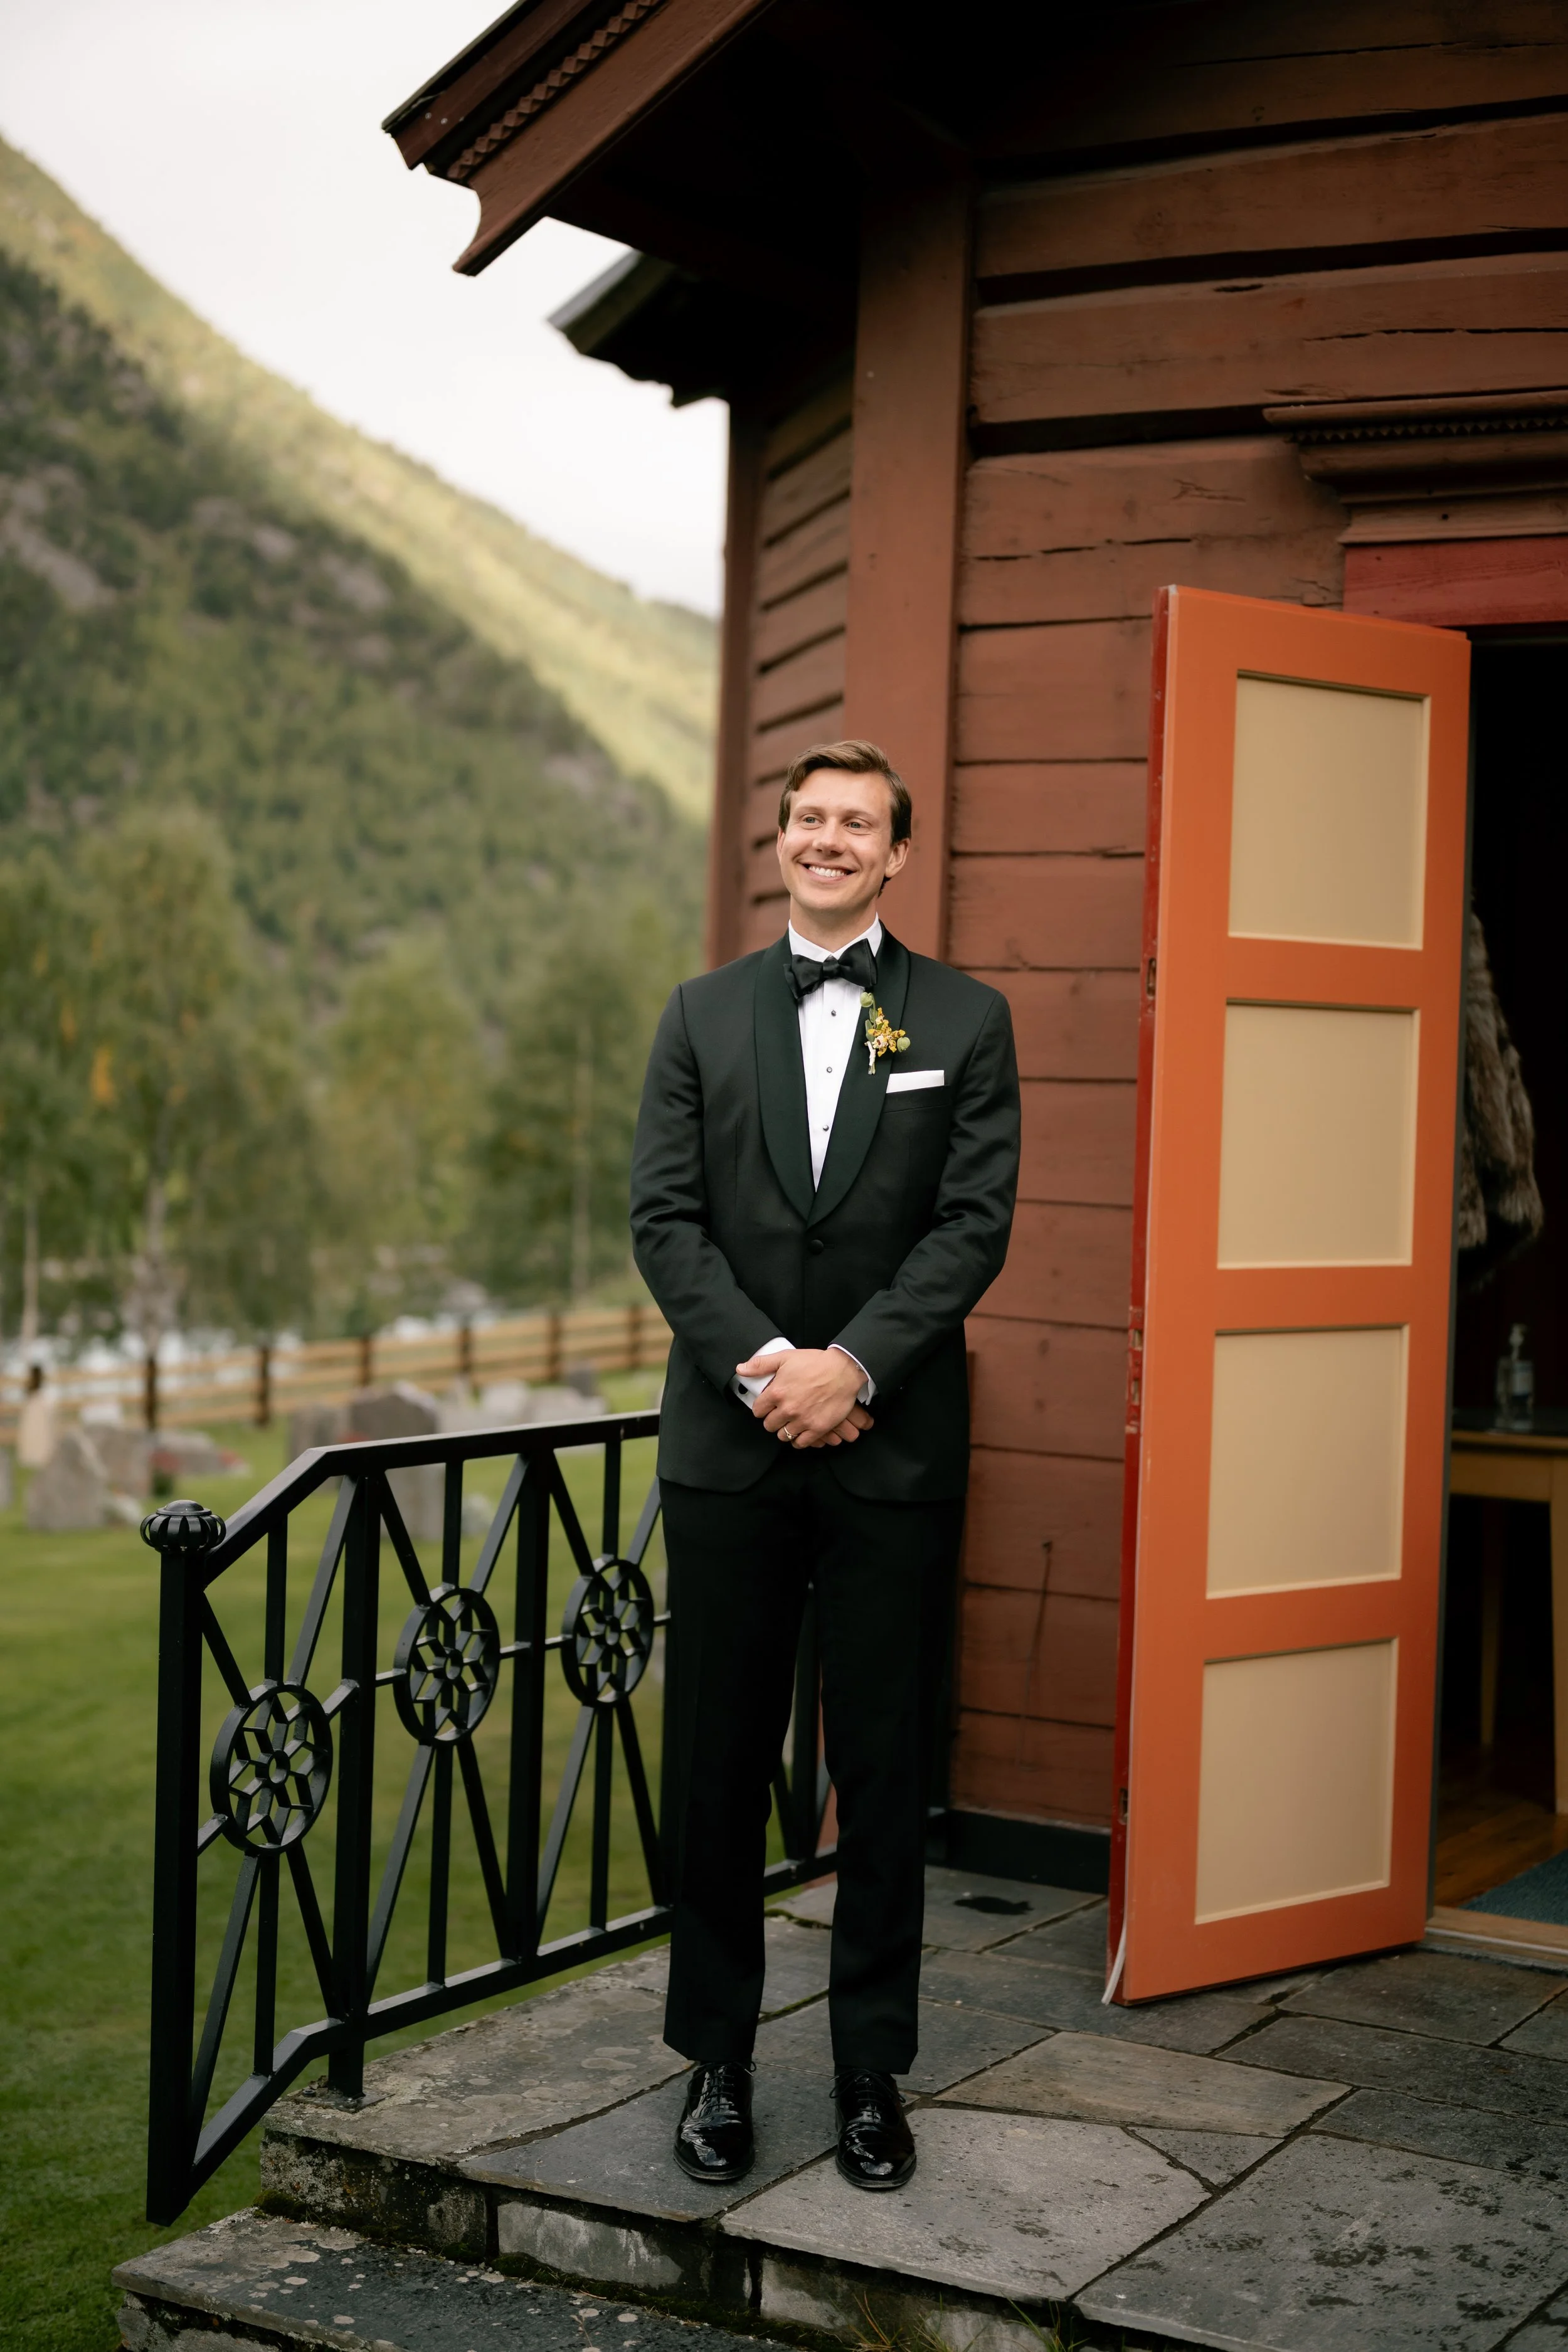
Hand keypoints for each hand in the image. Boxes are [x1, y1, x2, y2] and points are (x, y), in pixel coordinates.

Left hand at [735, 1346, 872, 1448]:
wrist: (844, 1371)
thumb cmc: (816, 1363)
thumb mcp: (785, 1357)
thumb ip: (761, 1364)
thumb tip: (740, 1369)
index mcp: (777, 1392)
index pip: (757, 1411)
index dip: (762, 1408)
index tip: (768, 1406)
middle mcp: (787, 1409)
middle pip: (769, 1425)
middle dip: (773, 1419)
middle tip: (781, 1413)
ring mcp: (802, 1420)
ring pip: (783, 1435)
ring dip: (785, 1430)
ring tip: (791, 1422)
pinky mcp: (817, 1428)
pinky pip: (800, 1443)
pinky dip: (798, 1440)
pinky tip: (800, 1432)